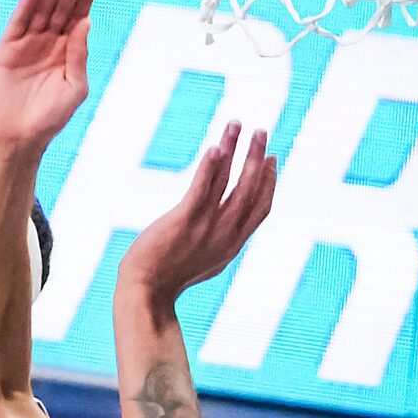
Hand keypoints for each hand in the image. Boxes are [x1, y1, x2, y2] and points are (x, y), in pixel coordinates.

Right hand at [0, 0, 98, 153]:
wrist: (17, 138)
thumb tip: (85, 23)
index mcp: (67, 53)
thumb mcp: (74, 88)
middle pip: (61, 8)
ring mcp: (27, 45)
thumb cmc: (49, 119)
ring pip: (41, 10)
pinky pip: (18, 22)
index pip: (78, 17)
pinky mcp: (6, 50)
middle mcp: (48, 44)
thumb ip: (79, 55)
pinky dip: (27, 5)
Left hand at [119, 122, 276, 311]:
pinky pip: (201, 189)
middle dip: (257, 157)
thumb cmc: (170, 277)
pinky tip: (215, 148)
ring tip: (236, 125)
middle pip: (250, 189)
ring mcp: (206, 227)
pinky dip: (210, 168)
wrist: (145, 293)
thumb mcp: (206, 261)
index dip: (269, 180)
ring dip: (234, 149)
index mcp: (233, 244)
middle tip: (262, 131)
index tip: (272, 158)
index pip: (261, 207)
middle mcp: (225, 234)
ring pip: (228, 182)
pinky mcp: (183, 222)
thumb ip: (221, 241)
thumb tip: (228, 228)